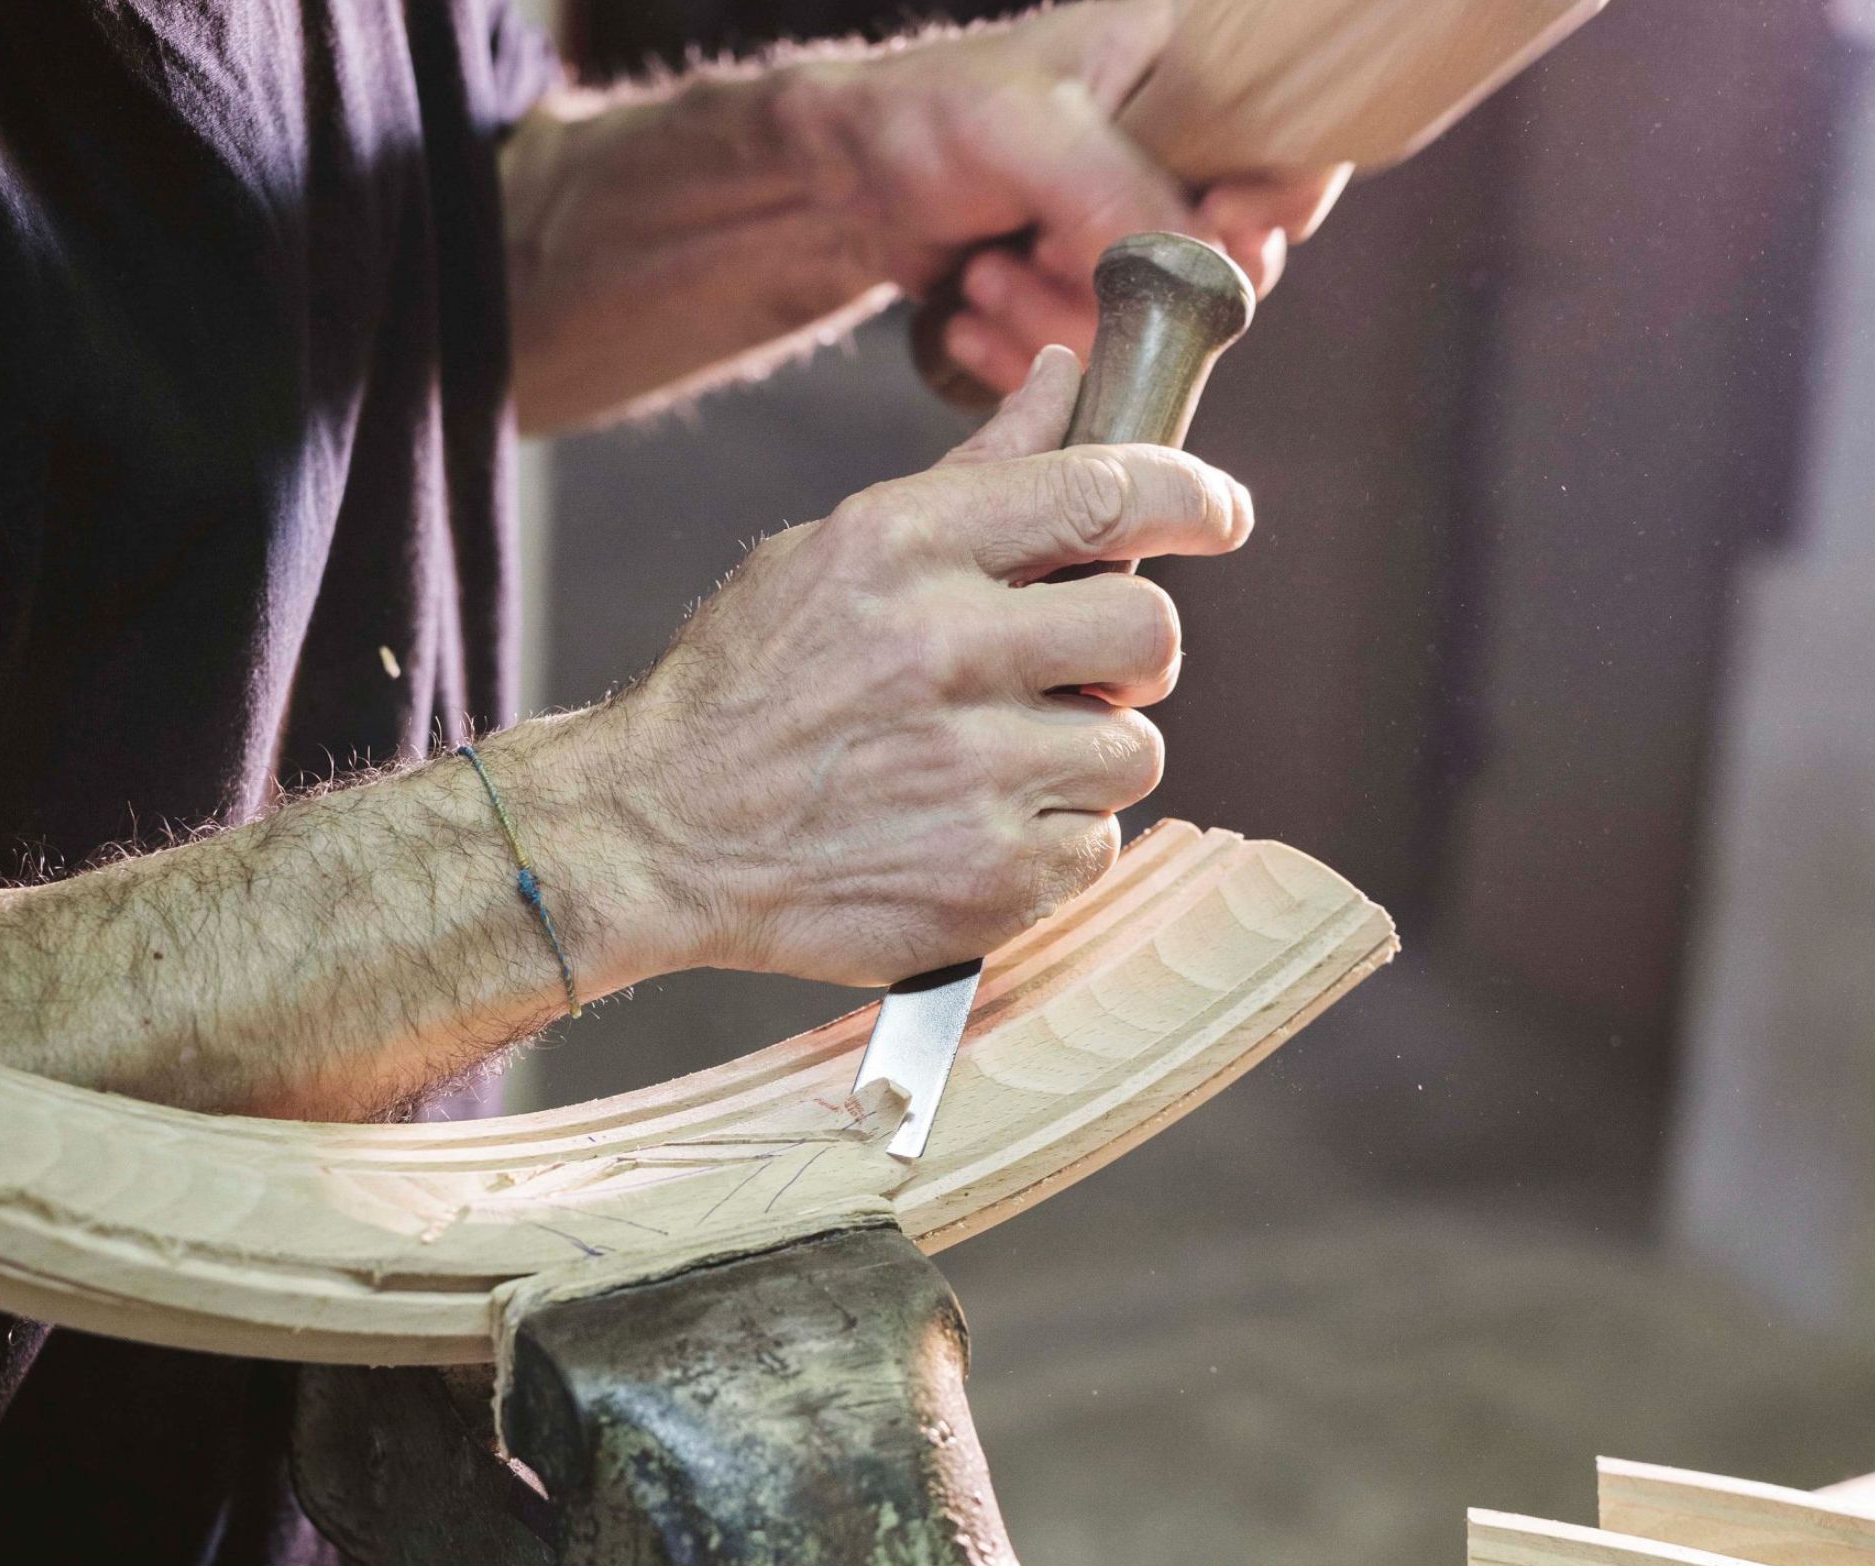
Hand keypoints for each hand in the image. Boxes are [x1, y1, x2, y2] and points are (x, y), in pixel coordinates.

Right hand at [562, 348, 1250, 987]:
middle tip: (1088, 671)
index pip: (1108, 488)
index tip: (1220, 516)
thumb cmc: (738, 693)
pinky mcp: (987, 876)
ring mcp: (970, 772)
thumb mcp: (831, 552)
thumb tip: (1064, 380)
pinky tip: (983, 829)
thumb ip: (969, 477)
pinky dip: (1060, 840)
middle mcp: (942, 649)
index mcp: (903, 546)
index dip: (1195, 498)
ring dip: (1090, 755)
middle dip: (1133, 652)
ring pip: (1134, 749)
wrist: (654, 837)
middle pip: (1148, 629)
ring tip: (1005, 764)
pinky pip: (1100, 843)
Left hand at [798, 0, 1348, 394]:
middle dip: (1118, 285)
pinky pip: (1097, 364)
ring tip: (982, 274)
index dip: (1262, 212)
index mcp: (1196, 72)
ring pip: (1152, 333)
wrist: (843, 180)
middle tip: (1035, 251)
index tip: (1193, 233)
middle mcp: (1183, 159)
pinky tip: (971, 312)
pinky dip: (1027, 354)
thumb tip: (1200, 265)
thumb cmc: (925, 118)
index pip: (1300, 149)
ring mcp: (1140, 238)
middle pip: (1226, 270)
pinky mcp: (1095, 303)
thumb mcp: (1024, 132)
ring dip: (1052, 322)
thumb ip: (1114, 190)